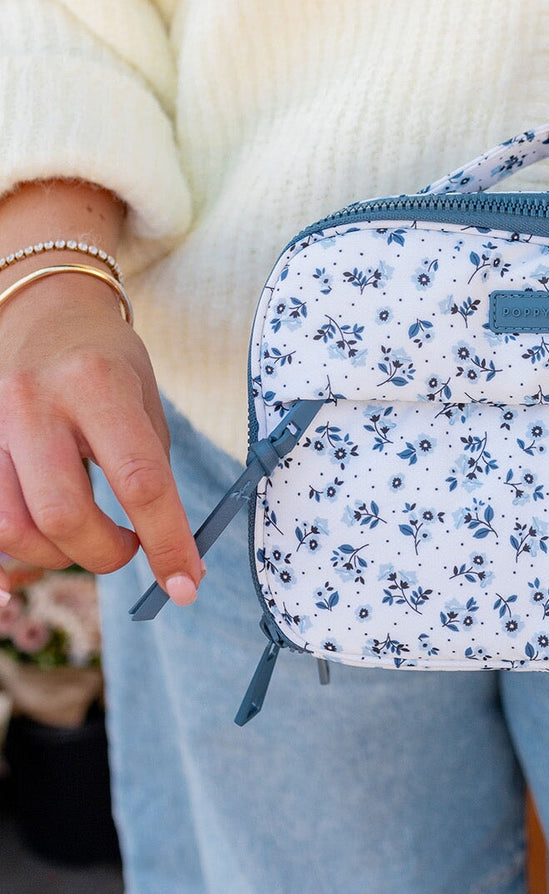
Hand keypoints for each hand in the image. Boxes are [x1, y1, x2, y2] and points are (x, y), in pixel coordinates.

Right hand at [0, 271, 202, 604]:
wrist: (42, 309)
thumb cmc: (105, 362)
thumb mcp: (144, 401)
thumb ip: (151, 473)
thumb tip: (171, 555)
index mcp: (97, 384)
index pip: (139, 480)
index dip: (165, 543)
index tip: (186, 583)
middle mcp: (35, 401)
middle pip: (62, 514)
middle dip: (103, 554)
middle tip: (127, 549)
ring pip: (12, 528)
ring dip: (57, 556)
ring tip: (85, 539)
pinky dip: (16, 548)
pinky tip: (40, 545)